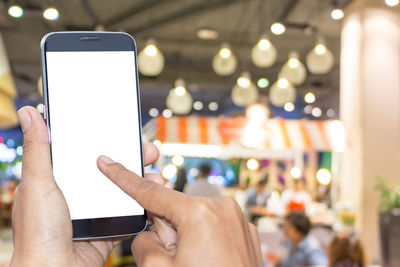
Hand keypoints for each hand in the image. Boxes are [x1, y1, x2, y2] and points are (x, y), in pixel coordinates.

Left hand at [10, 106, 159, 266]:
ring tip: (155, 174)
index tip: (123, 130)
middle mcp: (79, 193)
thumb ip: (39, 149)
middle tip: (149, 151)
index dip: (107, 139)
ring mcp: (95, 211)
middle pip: (111, 169)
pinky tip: (153, 196)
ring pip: (124, 189)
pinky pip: (130, 211)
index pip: (86, 152)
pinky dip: (144, 203)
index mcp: (59, 180)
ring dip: (142, 180)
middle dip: (132, 158)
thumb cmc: (37, 234)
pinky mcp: (108, 227)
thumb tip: (29, 114)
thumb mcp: (38, 184)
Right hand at [97, 157, 262, 266]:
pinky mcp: (245, 232)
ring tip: (195, 263)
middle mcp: (222, 208)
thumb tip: (152, 235)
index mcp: (200, 213)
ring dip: (187, 238)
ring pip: (195, 219)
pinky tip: (209, 262)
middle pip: (175, 210)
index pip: (151, 192)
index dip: (124, 178)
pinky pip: (214, 227)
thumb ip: (144, 243)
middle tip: (177, 259)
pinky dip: (205, 241)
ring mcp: (237, 219)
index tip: (108, 162)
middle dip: (168, 231)